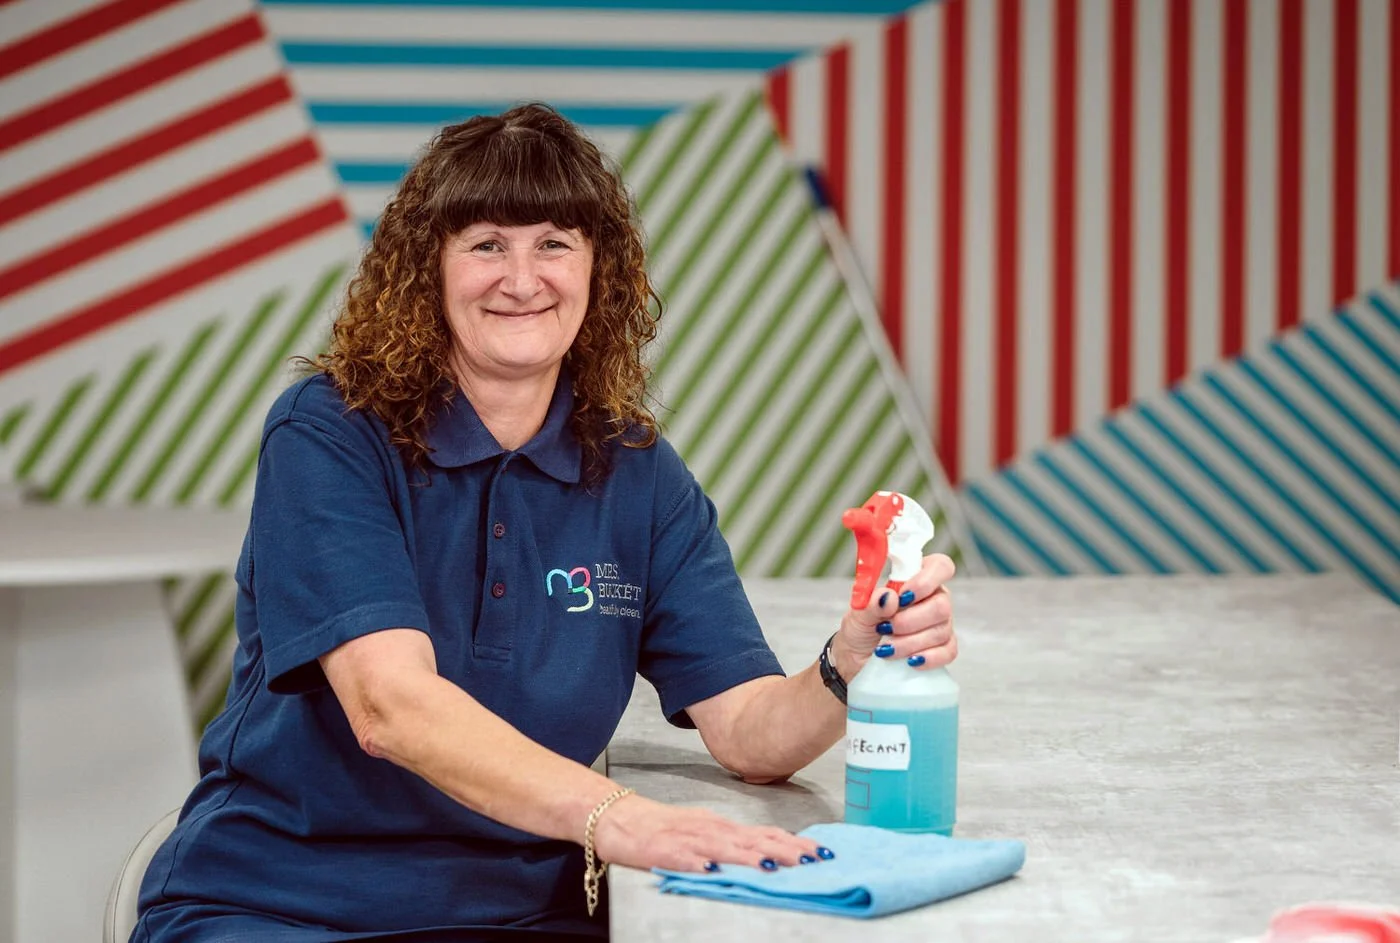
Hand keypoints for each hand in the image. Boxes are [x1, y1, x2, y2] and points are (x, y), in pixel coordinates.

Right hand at [591, 793, 824, 872]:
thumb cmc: (661, 828)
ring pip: (724, 847)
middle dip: (784, 850)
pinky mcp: (663, 851)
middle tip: (812, 859)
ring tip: (774, 865)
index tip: (820, 851)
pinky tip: (713, 870)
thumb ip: (732, 842)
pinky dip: (700, 864)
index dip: (793, 842)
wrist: (616, 816)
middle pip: (752, 839)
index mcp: (720, 826)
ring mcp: (687, 839)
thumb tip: (768, 852)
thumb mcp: (703, 831)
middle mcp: (709, 829)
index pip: (763, 833)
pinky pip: (684, 858)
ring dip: (750, 856)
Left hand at [830, 553, 956, 678]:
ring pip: (941, 631)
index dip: (926, 580)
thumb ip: (872, 603)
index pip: (940, 566)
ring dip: (910, 642)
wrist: (855, 659)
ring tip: (886, 648)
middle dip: (910, 621)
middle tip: (886, 628)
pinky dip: (928, 658)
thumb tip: (889, 597)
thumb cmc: (861, 628)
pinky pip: (948, 652)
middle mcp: (933, 600)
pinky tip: (909, 661)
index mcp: (916, 580)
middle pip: (942, 605)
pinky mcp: (942, 649)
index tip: (903, 596)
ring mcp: (941, 625)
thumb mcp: (858, 614)